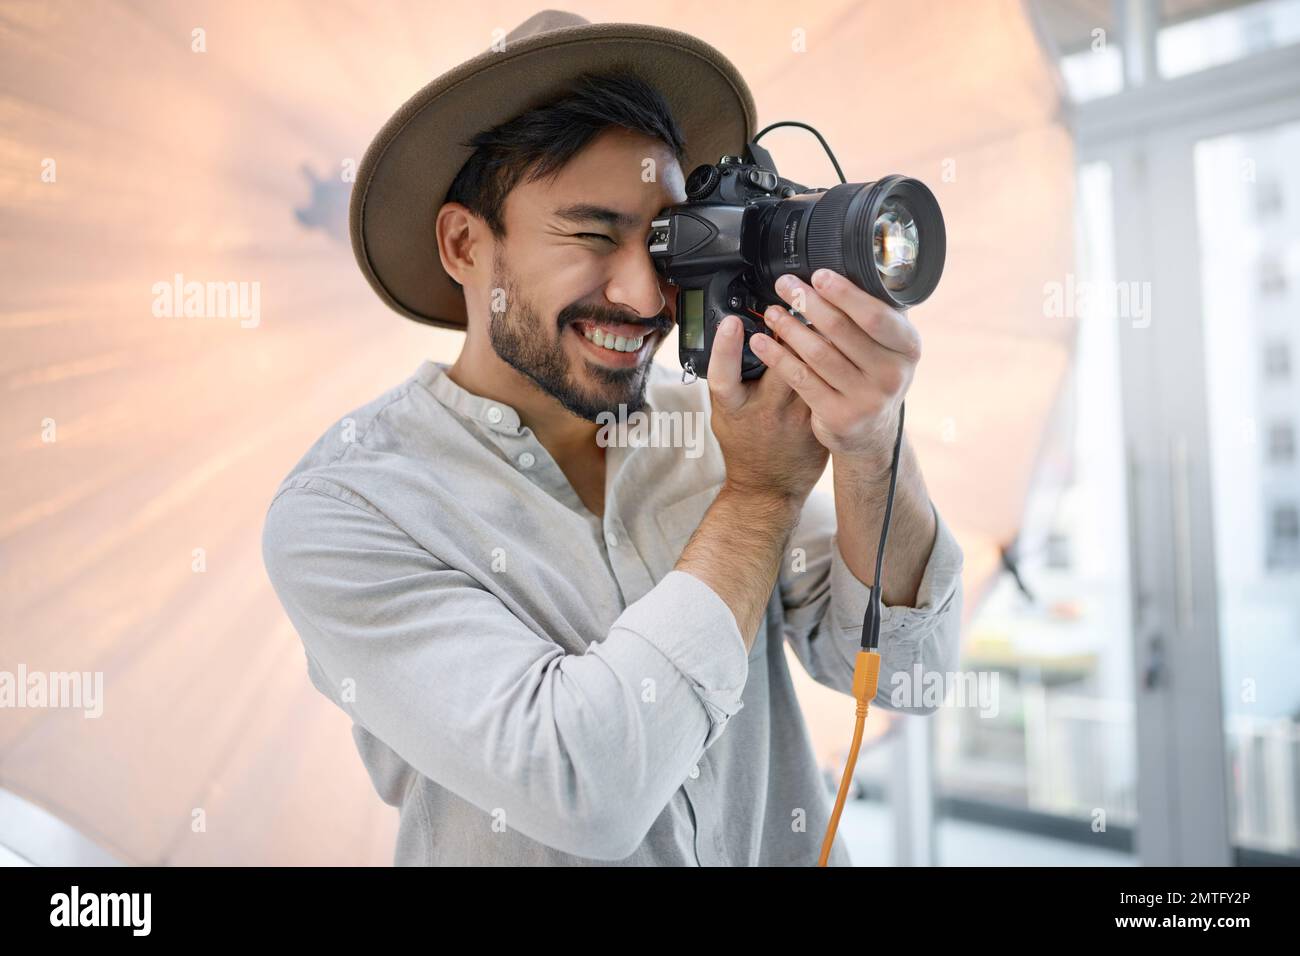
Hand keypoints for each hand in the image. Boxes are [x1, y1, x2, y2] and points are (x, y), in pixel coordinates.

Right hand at [707, 313, 828, 504]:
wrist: (769, 488)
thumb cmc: (744, 444)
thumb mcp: (725, 411)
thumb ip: (732, 376)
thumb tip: (739, 329)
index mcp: (734, 409)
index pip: (724, 376)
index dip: (726, 348)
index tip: (734, 322)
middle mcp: (766, 412)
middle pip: (780, 365)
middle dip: (789, 330)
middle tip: (796, 299)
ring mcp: (797, 417)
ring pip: (813, 371)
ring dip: (820, 339)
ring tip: (825, 310)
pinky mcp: (820, 419)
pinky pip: (831, 383)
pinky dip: (836, 359)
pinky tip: (843, 339)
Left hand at [749, 269, 920, 473]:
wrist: (872, 431)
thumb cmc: (875, 373)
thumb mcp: (890, 344)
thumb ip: (878, 311)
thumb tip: (854, 266)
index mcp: (907, 347)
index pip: (875, 315)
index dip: (845, 293)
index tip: (819, 275)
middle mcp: (892, 375)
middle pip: (841, 331)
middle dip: (808, 303)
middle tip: (785, 285)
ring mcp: (867, 399)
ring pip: (818, 354)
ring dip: (790, 328)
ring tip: (772, 311)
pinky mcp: (839, 416)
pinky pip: (801, 379)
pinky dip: (778, 357)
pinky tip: (762, 342)